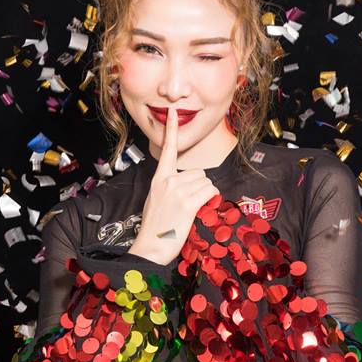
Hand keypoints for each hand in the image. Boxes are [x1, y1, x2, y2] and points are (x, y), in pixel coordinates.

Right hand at [128, 107, 219, 264]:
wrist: (150, 248)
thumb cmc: (155, 228)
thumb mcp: (156, 200)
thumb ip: (169, 187)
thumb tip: (187, 185)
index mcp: (159, 178)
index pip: (167, 149)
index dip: (172, 130)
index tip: (175, 113)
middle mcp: (168, 180)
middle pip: (199, 172)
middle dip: (200, 187)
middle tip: (188, 205)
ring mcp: (178, 190)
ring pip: (206, 182)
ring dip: (205, 195)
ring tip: (191, 211)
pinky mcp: (188, 202)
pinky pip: (210, 191)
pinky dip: (211, 200)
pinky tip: (200, 210)